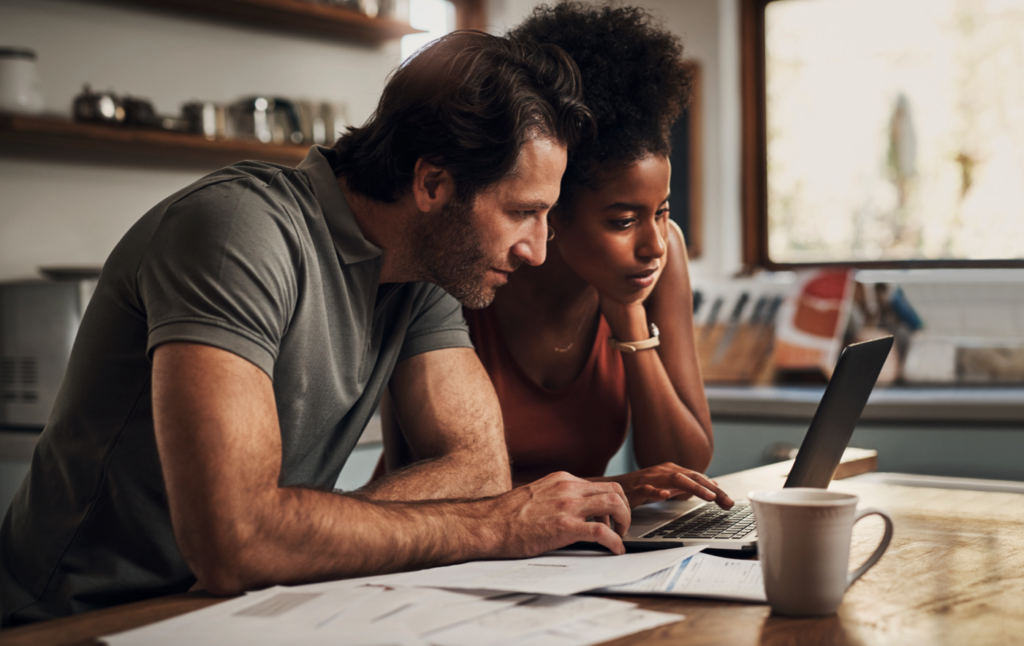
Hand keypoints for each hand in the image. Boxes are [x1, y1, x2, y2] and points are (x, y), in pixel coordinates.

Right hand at [487, 472, 631, 555]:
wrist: (489, 524)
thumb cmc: (507, 516)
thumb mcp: (537, 495)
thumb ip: (557, 497)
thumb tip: (571, 510)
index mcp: (562, 480)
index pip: (600, 484)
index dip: (612, 502)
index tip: (611, 517)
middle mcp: (568, 488)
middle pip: (614, 490)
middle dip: (624, 509)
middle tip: (621, 526)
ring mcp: (567, 506)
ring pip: (614, 504)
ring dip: (624, 521)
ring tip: (620, 536)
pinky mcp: (564, 526)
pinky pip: (601, 531)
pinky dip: (615, 541)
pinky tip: (615, 550)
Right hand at [600, 463, 734, 508]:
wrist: (614, 487)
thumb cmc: (642, 487)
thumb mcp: (668, 485)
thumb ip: (688, 485)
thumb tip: (711, 485)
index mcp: (672, 470)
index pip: (699, 478)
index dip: (715, 490)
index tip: (729, 503)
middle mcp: (664, 471)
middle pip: (692, 477)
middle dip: (711, 490)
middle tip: (727, 502)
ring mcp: (651, 478)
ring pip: (676, 480)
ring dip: (694, 487)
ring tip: (709, 496)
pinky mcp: (637, 488)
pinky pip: (648, 489)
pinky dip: (658, 491)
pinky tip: (666, 495)